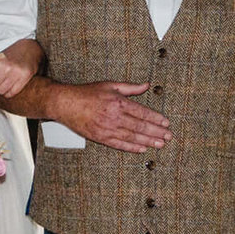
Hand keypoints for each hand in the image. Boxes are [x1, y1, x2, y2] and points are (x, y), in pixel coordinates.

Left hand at [0, 49, 37, 99]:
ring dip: (0, 89)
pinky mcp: (25, 77)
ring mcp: (15, 73)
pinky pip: (11, 93)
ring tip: (4, 80)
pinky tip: (10, 84)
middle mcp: (5, 67)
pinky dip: (8, 92)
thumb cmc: (8, 56)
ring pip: (0, 92)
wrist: (29, 49)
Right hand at [52, 80, 170, 152]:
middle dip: (156, 132)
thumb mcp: (110, 85)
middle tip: (168, 137)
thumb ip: (130, 87)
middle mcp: (114, 116)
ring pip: (132, 137)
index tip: (166, 123)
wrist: (66, 104)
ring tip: (160, 144)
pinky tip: (142, 149)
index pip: (142, 112)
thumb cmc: (87, 93)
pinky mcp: (100, 137)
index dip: (156, 118)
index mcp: (118, 102)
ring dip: (148, 141)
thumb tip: (147, 85)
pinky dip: (132, 147)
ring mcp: (107, 128)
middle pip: (140, 126)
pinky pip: (119, 144)